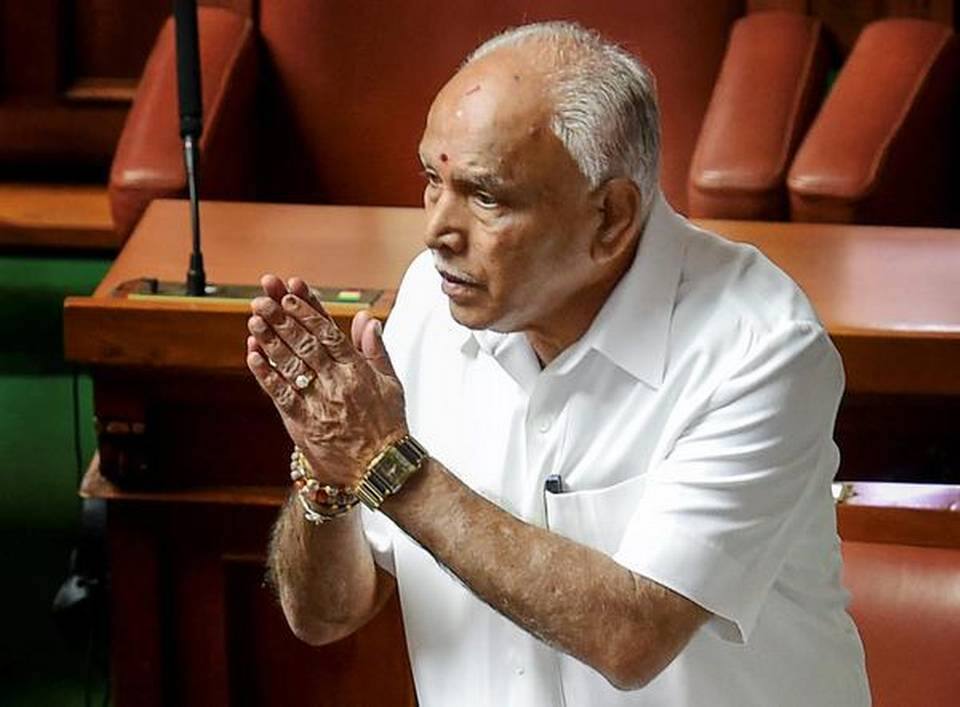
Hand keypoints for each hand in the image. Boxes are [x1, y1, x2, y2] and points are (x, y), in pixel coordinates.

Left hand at [246, 274, 406, 487]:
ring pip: (291, 365)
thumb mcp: (390, 382)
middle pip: (305, 343)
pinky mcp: (305, 423)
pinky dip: (266, 375)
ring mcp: (319, 403)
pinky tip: (253, 355)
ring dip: (270, 341)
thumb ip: (376, 349)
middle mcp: (337, 383)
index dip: (308, 311)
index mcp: (358, 370)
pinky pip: (281, 395)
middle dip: (282, 319)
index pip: (329, 332)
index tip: (290, 294)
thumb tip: (365, 318)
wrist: (382, 467)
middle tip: (262, 299)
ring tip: (254, 319)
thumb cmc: (388, 426)